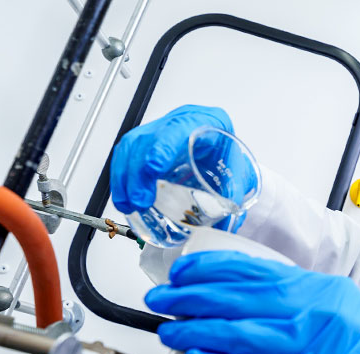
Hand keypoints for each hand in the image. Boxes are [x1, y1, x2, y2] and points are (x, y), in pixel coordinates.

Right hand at [110, 105, 254, 230]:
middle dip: (138, 172)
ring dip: (125, 178)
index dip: (163, 148)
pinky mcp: (145, 140)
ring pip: (131, 147)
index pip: (178, 129)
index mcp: (203, 122)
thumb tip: (228, 227)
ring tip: (128, 204)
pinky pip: (125, 155)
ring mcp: (158, 128)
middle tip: (140, 200)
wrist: (219, 139)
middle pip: (147, 140)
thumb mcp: (237, 169)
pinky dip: (121, 177)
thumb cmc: (226, 150)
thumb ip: (233, 196)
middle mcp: (177, 121)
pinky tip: (124, 196)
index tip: (154, 168)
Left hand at [144, 251, 359, 353]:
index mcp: (314, 287)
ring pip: (237, 332)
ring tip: (169, 328)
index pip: (251, 270)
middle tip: (161, 297)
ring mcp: (304, 346)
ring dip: (196, 330)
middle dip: (191, 297)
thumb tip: (245, 292)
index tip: (183, 270)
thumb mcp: (337, 300)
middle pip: (237, 298)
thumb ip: (294, 295)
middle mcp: (308, 311)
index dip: (210, 269)